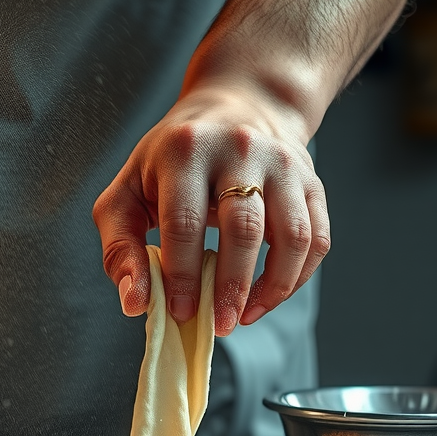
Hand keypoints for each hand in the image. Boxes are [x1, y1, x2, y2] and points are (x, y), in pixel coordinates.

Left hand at [92, 84, 329, 334]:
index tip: (180, 312)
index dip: (183, 275)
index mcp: (185, 151)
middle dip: (230, 287)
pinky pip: (317, 239)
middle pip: (243, 229)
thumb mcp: (126, 194)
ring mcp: (283, 164)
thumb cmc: (170, 164)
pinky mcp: (311, 182)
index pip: (185, 222)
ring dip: (271, 288)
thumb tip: (136, 302)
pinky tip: (267, 298)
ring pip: (293, 236)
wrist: (235, 110)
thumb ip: (119, 248)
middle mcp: (239, 150)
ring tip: (242, 316)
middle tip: (216, 324)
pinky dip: (295, 278)